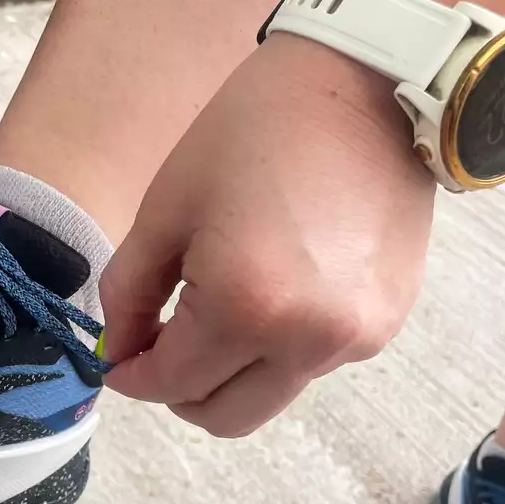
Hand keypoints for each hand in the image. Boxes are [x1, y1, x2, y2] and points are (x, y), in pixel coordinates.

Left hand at [99, 34, 435, 436]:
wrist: (365, 87)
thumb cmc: (249, 135)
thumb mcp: (164, 212)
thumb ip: (128, 295)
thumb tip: (119, 352)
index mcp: (245, 309)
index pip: (171, 384)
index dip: (131, 376)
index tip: (117, 355)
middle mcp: (309, 342)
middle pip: (224, 416)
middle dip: (179, 391)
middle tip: (159, 344)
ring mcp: (356, 339)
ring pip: (269, 394)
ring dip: (231, 369)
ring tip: (219, 301)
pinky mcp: (387, 324)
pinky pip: (313, 363)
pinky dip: (278, 346)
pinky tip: (273, 284)